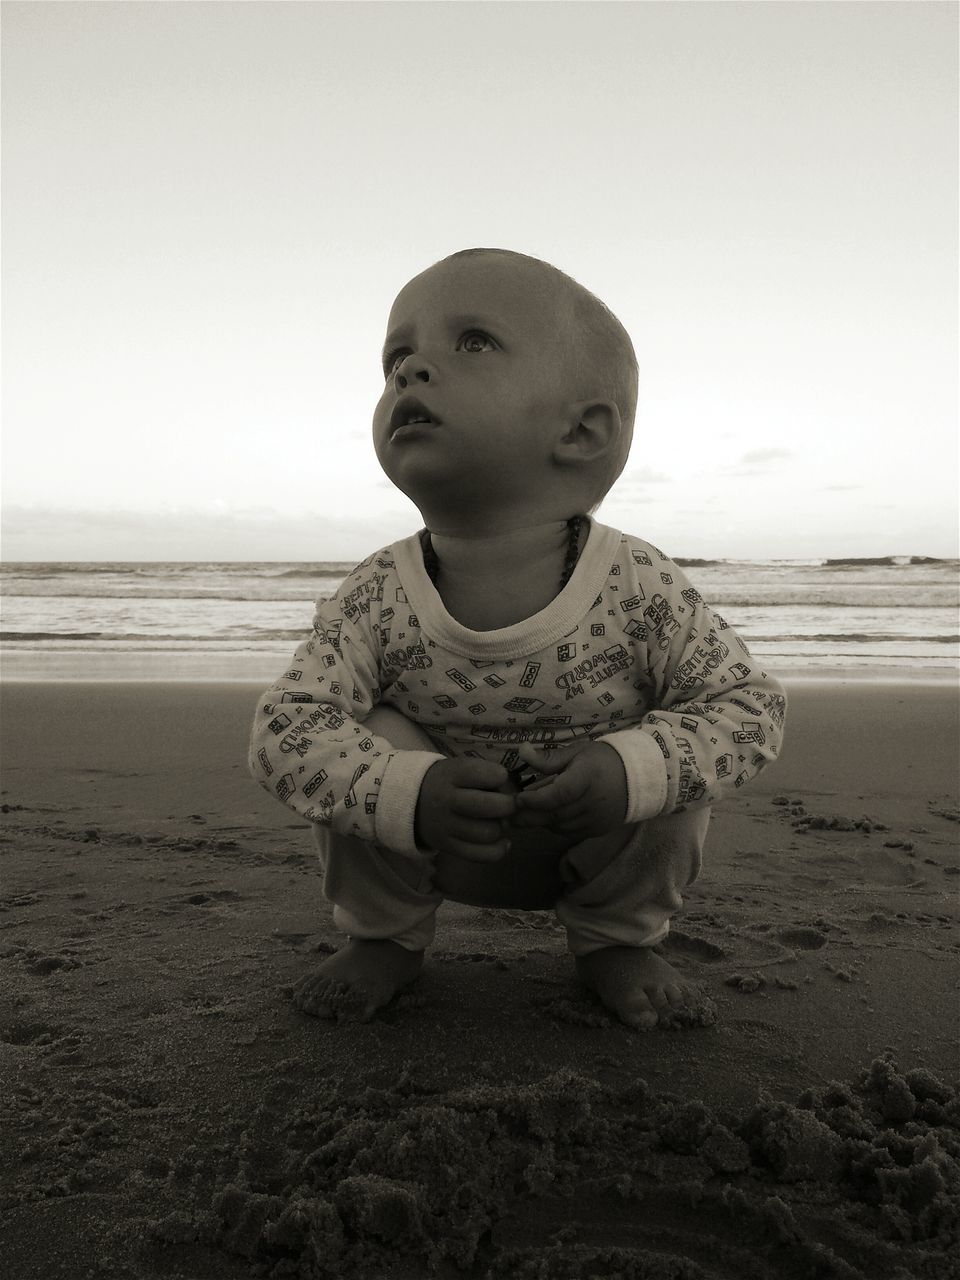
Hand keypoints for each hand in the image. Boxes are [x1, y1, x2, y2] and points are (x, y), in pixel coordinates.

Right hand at [415, 758, 516, 860]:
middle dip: (509, 805)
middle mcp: (448, 800)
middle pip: (493, 807)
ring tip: (496, 821)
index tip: (498, 779)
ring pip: (489, 833)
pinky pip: (481, 855)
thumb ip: (486, 775)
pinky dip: (498, 850)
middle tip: (507, 804)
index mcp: (453, 774)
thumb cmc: (447, 782)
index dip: (501, 777)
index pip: (491, 775)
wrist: (412, 801)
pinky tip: (501, 841)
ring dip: (501, 828)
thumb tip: (517, 795)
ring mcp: (446, 826)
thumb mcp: (460, 767)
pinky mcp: (447, 846)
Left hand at [511, 740, 627, 841]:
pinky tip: (546, 817)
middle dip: (528, 816)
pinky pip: (569, 832)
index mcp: (587, 777)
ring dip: (540, 821)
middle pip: (555, 814)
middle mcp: (593, 801)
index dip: (535, 799)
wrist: (637, 777)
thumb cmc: (602, 760)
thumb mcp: (577, 752)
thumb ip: (549, 758)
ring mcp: (596, 819)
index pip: (558, 794)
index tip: (517, 798)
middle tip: (507, 815)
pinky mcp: (598, 830)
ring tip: (524, 814)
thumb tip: (521, 750)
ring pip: (560, 826)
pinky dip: (554, 826)